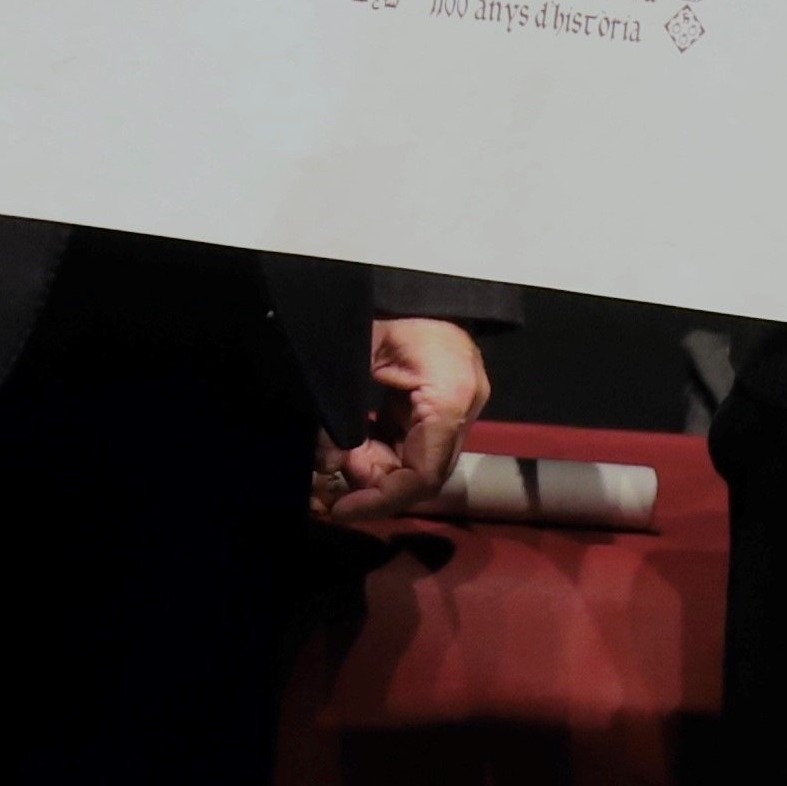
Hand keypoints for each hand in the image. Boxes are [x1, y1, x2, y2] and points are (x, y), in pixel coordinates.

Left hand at [314, 319, 491, 526]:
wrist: (415, 275)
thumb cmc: (386, 301)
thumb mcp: (358, 353)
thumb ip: (342, 412)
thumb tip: (325, 463)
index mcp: (448, 398)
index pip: (422, 475)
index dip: (379, 500)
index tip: (339, 510)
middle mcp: (461, 409)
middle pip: (418, 474)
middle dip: (370, 483)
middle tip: (325, 477)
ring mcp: (455, 406)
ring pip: (412, 461)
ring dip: (371, 466)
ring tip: (330, 456)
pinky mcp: (441, 401)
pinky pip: (410, 441)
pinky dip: (378, 449)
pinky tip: (347, 444)